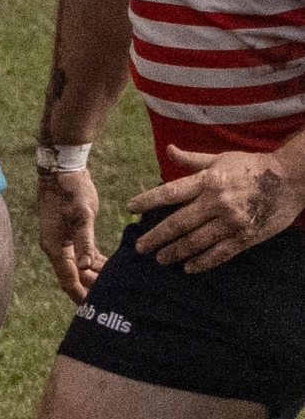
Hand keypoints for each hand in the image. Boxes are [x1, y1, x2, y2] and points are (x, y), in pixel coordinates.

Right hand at [36, 167, 104, 298]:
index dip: (80, 294)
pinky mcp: (71, 233)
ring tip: (114, 286)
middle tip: (111, 300)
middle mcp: (56, 247)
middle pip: (73, 276)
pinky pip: (83, 255)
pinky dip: (95, 263)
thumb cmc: (71, 190)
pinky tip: (110, 267)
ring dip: (94, 276)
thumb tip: (87, 266)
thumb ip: (85, 241)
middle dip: (90, 288)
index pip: (67, 279)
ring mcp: (63, 241)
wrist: (62, 169)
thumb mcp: (82, 215)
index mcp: (54, 247)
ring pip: (79, 266)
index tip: (94, 308)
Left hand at [131, 147, 304, 271]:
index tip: (129, 208)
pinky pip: (219, 254)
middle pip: (177, 223)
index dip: (147, 201)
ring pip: (195, 242)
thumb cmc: (255, 165)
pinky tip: (188, 268)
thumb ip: (193, 160)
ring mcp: (231, 221)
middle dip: (155, 237)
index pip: (170, 193)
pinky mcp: (246, 236)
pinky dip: (202, 263)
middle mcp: (217, 202)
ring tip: (160, 259)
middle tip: (140, 247)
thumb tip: (168, 150)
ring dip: (174, 252)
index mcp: (209, 180)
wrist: (293, 178)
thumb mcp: (222, 158)